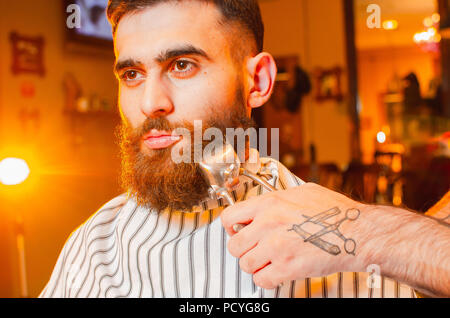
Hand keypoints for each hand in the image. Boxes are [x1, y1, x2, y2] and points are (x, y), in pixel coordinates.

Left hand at [221, 183, 365, 288]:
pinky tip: (277, 271)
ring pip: (245, 264)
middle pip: (233, 245)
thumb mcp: (303, 192)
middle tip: (254, 248)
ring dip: (255, 265)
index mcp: (269, 204)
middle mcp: (268, 224)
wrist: (357, 232)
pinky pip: (261, 280)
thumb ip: (279, 197)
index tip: (238, 231)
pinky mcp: (288, 267)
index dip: (231, 227)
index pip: (229, 217)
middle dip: (243, 249)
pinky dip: (267, 279)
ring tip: (268, 261)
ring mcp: (276, 247)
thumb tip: (267, 202)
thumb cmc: (334, 211)